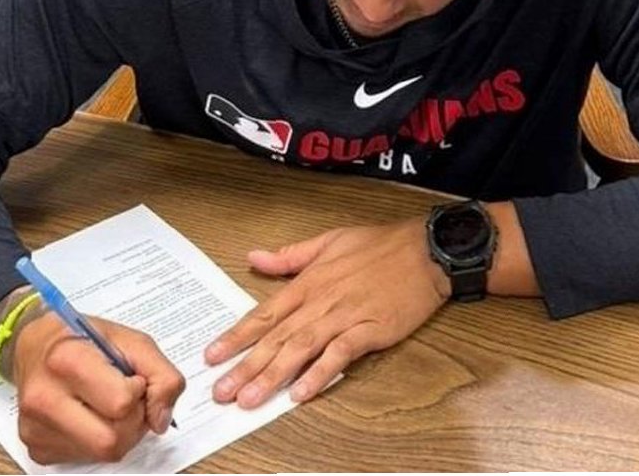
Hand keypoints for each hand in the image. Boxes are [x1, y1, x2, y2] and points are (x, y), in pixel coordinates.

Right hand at [12, 312, 185, 463]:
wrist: (37, 346)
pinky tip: (92, 416)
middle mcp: (45, 397)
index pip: (121, 403)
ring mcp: (36, 427)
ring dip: (121, 433)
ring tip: (111, 407)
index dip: (138, 391)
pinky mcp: (37, 448)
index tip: (131, 378)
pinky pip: (88, 458)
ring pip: (104, 453)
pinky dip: (100, 440)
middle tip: (126, 397)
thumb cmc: (83, 340)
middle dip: (133, 421)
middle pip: (112, 440)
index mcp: (67, 360)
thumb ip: (161, 374)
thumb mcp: (132, 340)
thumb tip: (160, 418)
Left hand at [205, 217, 450, 408]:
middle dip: (246, 366)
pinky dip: (320, 374)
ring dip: (274, 375)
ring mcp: (345, 317)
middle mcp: (321, 301)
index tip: (212, 356)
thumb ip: (290, 255)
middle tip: (221, 391)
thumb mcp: (329, 241)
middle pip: (277, 337)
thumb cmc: (380, 245)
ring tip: (251, 399)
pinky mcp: (371, 331)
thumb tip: (255, 257)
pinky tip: (302, 393)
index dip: (237, 336)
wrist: (426, 250)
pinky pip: (340, 355)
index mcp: (309, 282)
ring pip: (301, 348)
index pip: (265, 313)